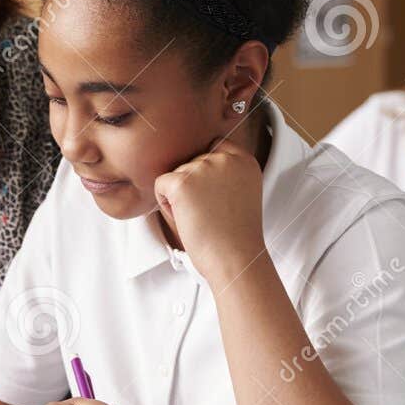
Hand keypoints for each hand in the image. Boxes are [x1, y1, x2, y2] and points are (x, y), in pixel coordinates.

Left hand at [152, 142, 265, 282]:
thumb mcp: (242, 193)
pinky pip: (160, 185)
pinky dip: (166, 204)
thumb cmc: (236, 236)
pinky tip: (187, 219)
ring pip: (176, 175)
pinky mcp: (181, 182)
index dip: (207, 172)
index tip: (215, 196)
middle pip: (192, 163)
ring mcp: (203, 168)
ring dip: (180, 197)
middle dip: (193, 187)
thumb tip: (194, 163)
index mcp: (244, 160)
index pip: (215, 146)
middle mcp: (225, 159)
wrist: (235, 259)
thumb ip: (225, 173)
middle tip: (211, 214)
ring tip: (202, 219)